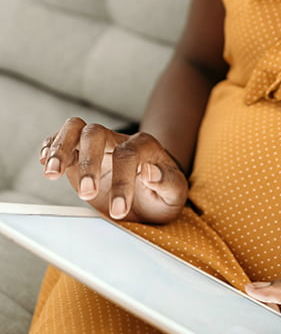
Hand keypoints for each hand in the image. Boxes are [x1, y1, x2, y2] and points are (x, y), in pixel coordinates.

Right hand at [40, 117, 187, 222]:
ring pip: (74, 129)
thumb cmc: (163, 195)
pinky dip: (51, 149)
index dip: (122, 182)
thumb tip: (150, 171)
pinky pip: (60, 140)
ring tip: (51, 174)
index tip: (119, 211)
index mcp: (145, 147)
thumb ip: (167, 182)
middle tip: (86, 194)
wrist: (151, 197)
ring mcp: (96, 145)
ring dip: (60, 148)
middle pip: (95, 133)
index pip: (128, 155)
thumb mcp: (175, 194)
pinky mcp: (78, 155)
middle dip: (88, 163)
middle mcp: (118, 140)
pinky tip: (46, 165)